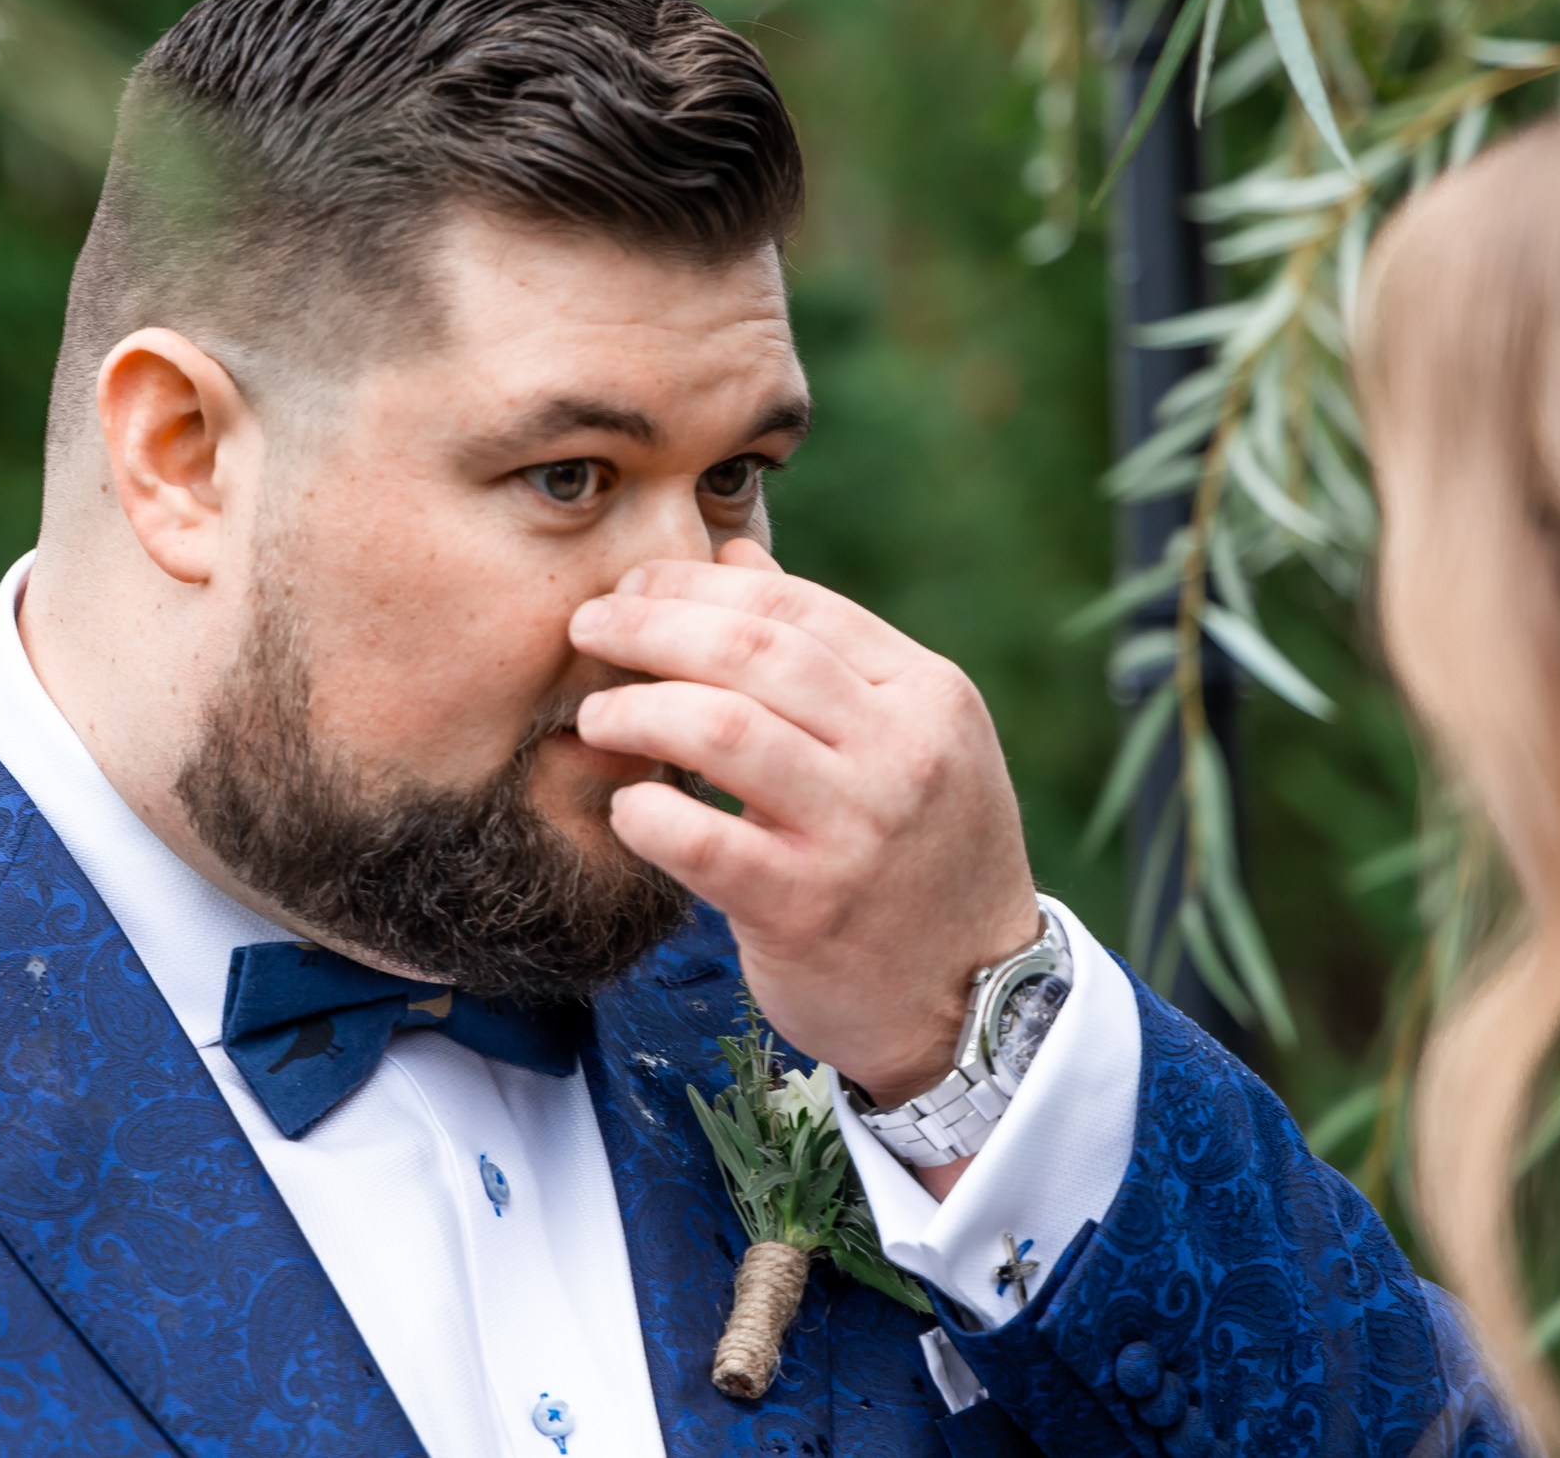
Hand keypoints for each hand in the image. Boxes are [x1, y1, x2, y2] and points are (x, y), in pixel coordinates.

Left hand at [569, 538, 1041, 1106]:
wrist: (972, 1001)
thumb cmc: (920, 856)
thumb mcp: (908, 739)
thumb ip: (824, 651)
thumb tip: (732, 557)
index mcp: (928, 694)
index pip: (798, 606)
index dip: (697, 586)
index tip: (632, 588)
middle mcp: (902, 752)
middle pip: (753, 650)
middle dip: (651, 626)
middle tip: (587, 630)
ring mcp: (858, 831)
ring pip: (724, 728)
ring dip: (639, 709)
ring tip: (595, 715)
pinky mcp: (807, 907)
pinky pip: (703, 840)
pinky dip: (647, 814)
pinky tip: (626, 806)